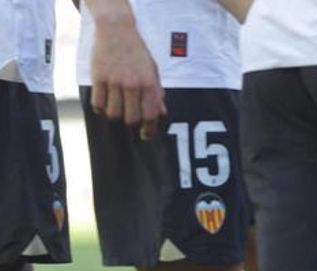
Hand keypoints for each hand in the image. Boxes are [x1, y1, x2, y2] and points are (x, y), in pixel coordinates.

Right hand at [88, 2, 164, 136]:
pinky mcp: (98, 78)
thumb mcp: (152, 70)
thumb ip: (156, 92)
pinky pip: (97, 104)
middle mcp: (133, 84)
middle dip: (131, 122)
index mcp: (149, 84)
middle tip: (129, 116)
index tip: (146, 136)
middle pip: (131, 119)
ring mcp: (115, 81)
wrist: (117, 31)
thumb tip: (161, 113)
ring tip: (116, 108)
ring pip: (114, 114)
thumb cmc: (137, 53)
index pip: (151, 115)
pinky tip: (104, 105)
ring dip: (115, 116)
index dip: (149, 129)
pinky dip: (100, 109)